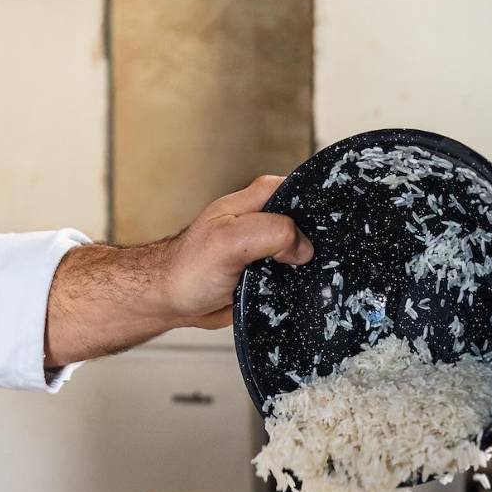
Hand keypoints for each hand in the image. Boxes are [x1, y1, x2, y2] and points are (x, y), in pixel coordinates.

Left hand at [154, 173, 312, 329]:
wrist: (169, 302)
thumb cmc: (186, 268)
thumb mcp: (230, 240)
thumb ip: (271, 232)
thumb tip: (303, 247)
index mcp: (256, 201)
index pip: (299, 189)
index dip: (314, 207)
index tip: (321, 231)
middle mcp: (263, 221)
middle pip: (306, 224)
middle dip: (314, 241)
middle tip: (309, 261)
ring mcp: (265, 249)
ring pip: (302, 253)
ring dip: (306, 267)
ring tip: (298, 279)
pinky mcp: (266, 274)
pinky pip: (292, 277)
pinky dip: (296, 285)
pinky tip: (294, 292)